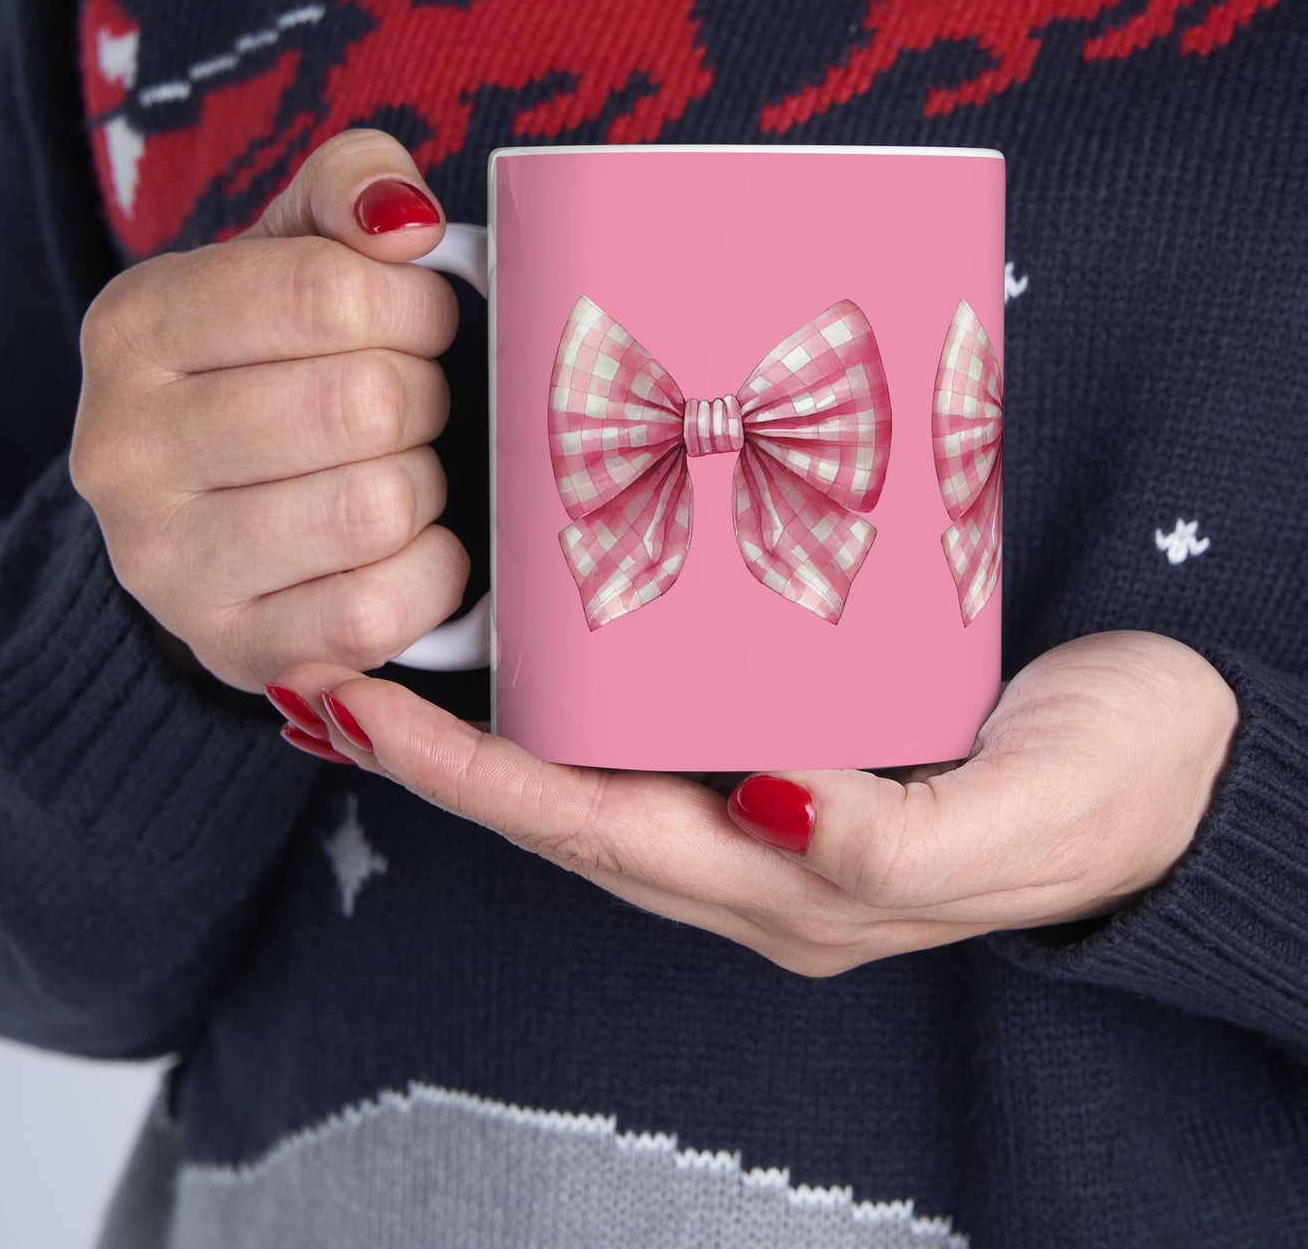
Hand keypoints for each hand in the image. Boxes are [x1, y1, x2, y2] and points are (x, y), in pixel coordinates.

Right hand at [70, 129, 467, 692]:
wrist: (208, 514)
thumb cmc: (272, 366)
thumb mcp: (291, 251)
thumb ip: (349, 188)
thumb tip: (405, 220)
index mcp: (134, 326)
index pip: (329, 292)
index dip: (416, 307)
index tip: (421, 323)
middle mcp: (123, 448)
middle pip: (363, 404)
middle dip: (424, 398)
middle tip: (412, 405)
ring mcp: (165, 564)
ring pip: (376, 507)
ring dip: (425, 485)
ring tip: (401, 470)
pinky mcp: (231, 649)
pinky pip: (376, 611)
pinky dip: (430, 573)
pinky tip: (411, 546)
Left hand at [268, 630, 1239, 974]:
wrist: (1191, 759)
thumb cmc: (1119, 790)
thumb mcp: (1022, 817)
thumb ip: (894, 844)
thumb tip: (766, 804)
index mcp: (794, 888)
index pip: (589, 833)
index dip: (465, 778)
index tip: (354, 709)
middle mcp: (759, 854)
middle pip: (563, 806)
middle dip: (437, 754)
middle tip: (331, 668)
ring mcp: (771, 800)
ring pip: (598, 768)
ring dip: (493, 724)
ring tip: (400, 650)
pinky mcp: (799, 736)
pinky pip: (658, 725)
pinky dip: (580, 690)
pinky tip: (547, 635)